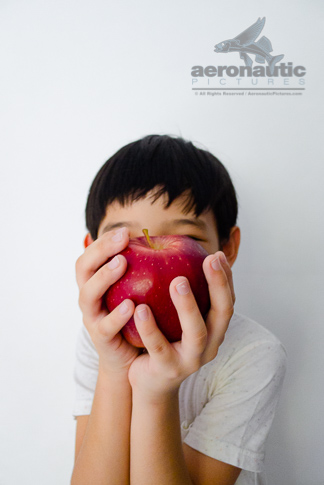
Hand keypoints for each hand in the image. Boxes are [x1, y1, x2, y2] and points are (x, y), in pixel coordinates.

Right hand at [75, 227, 138, 372]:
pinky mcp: (102, 340)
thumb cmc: (138, 318)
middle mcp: (89, 297)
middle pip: (83, 268)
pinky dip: (117, 315)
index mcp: (96, 281)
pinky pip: (106, 326)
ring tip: (122, 262)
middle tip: (122, 238)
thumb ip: (143, 269)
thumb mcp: (138, 291)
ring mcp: (92, 318)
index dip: (104, 241)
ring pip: (88, 295)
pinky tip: (132, 305)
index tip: (126, 231)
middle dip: (101, 250)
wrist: (132, 360)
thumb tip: (164, 239)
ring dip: (104, 277)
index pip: (91, 254)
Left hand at [128, 251, 234, 397]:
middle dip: (218, 285)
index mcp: (214, 330)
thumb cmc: (166, 341)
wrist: (151, 384)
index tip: (217, 254)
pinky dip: (150, 327)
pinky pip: (159, 346)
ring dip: (188, 305)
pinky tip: (140, 308)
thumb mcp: (180, 320)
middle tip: (208, 260)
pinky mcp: (167, 370)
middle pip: (222, 313)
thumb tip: (183, 255)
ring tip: (177, 280)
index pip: (228, 301)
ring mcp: (190, 360)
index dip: (226, 278)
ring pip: (195, 332)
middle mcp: (209, 345)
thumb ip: (185, 295)